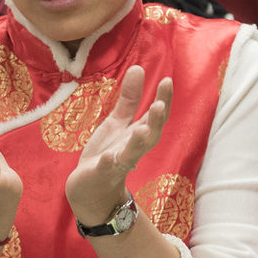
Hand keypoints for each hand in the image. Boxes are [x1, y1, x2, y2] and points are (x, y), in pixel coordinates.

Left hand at [65, 66, 171, 225]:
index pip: (155, 117)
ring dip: (137, 143)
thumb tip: (138, 67)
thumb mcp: (118, 122)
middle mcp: (133, 150)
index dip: (163, 101)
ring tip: (140, 130)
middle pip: (150, 137)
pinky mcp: (100, 175)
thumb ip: (129, 98)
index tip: (167, 81)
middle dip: (155, 122)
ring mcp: (117, 164)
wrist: (90, 190)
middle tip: (159, 105)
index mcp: (138, 136)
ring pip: (132, 154)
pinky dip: (107, 164)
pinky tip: (107, 157)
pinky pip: (106, 170)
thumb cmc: (108, 153)